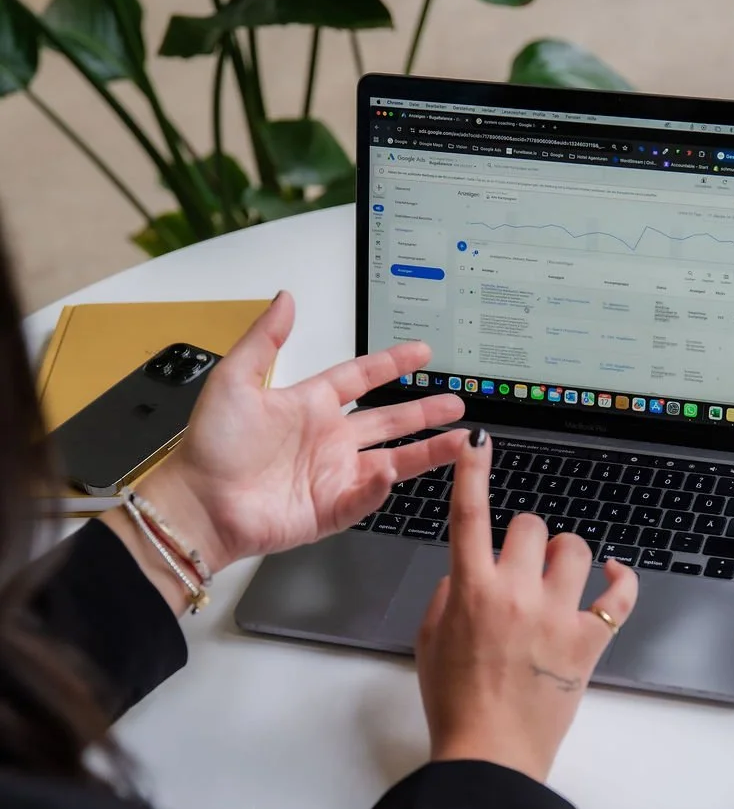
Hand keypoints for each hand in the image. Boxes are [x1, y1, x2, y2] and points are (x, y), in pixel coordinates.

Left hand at [126, 292, 466, 573]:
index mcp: (309, 405)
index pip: (361, 378)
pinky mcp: (330, 510)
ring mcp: (332, 476)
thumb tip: (285, 298)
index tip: (421, 352)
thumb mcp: (235, 379)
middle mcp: (327, 440)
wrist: (200, 504)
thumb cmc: (211, 446)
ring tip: (459, 442)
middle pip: (388, 420)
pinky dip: (379, 485)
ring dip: (425, 450)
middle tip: (457, 400)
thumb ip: (266, 339)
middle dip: (424, 411)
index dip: (391, 363)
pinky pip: (365, 496)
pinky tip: (391, 469)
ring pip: (392, 460)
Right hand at [416, 430, 638, 782]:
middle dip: (525, 538)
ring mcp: (556, 615)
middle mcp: (514, 592)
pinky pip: (621, 594)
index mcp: (469, 590)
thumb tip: (466, 576)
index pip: (468, 515)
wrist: (490, 753)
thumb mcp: (429, 644)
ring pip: (574, 549)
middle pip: (529, 526)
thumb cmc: (454, 705)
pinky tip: (613, 575)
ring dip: (565, 555)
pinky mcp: (589, 640)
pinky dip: (621, 579)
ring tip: (559, 577)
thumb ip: (446, 598)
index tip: (479, 442)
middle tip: (523, 563)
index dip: (472, 472)